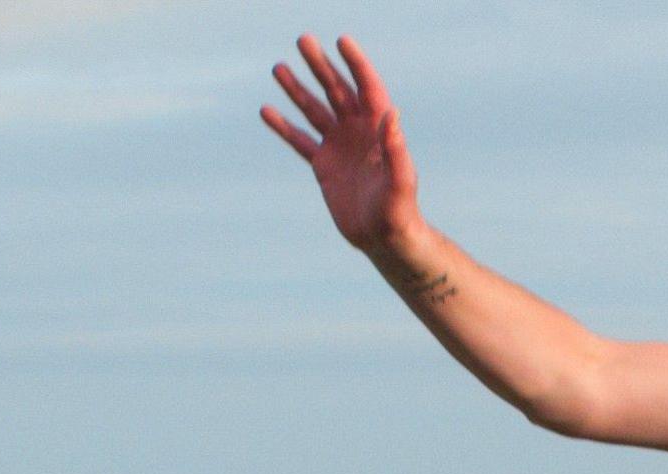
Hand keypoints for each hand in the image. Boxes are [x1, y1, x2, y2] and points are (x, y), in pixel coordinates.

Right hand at [260, 35, 421, 255]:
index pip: (368, 89)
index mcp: (380, 132)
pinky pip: (300, 140)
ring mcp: (340, 147)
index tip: (341, 40)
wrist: (385, 239)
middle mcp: (359, 134)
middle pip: (337, 91)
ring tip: (279, 67)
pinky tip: (266, 110)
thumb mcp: (401, 182)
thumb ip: (397, 150)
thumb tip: (392, 115)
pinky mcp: (324, 165)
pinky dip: (283, 126)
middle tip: (303, 40)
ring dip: (297, 89)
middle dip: (321, 66)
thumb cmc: (399, 212)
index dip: (356, 64)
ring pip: (315, 110)